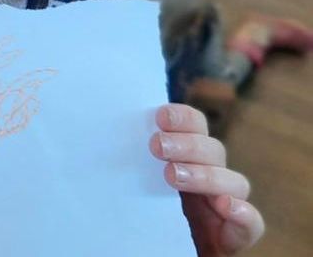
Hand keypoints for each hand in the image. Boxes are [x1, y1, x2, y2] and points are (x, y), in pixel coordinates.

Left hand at [150, 104, 263, 255]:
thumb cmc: (144, 207)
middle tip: (157, 147)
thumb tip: (109, 129)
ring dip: (205, 175)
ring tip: (173, 176)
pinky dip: (243, 213)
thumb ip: (136, 157)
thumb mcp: (137, 177)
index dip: (182, 117)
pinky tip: (225, 206)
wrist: (157, 245)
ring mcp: (226, 202)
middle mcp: (211, 173)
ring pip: (234, 181)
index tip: (159, 118)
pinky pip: (252, 222)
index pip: (196, 125)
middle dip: (186, 145)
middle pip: (213, 149)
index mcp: (189, 153)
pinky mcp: (235, 233)